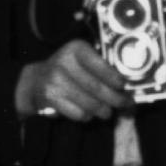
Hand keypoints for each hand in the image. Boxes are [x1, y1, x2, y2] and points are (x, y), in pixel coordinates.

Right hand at [15, 39, 131, 123]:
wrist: (37, 80)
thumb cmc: (69, 72)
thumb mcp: (83, 62)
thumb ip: (103, 69)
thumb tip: (129, 88)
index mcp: (76, 48)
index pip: (100, 65)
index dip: (114, 78)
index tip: (124, 86)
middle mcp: (64, 61)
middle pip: (97, 87)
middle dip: (115, 99)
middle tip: (125, 105)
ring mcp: (55, 80)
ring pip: (89, 103)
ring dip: (103, 111)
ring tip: (107, 112)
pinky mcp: (51, 97)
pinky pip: (78, 113)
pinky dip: (87, 116)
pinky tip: (88, 113)